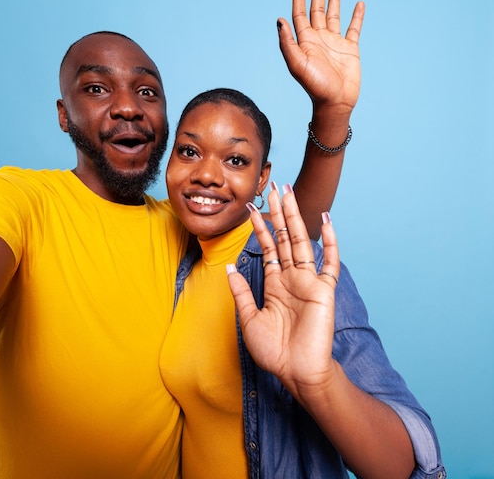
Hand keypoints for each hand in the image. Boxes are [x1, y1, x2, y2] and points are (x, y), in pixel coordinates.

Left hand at [227, 184, 339, 399]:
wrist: (297, 373)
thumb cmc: (274, 351)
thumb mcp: (248, 319)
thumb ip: (239, 292)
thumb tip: (228, 266)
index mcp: (274, 283)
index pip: (267, 247)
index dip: (260, 227)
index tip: (253, 207)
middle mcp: (291, 277)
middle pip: (285, 237)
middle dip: (279, 211)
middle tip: (275, 185)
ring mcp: (309, 281)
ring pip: (302, 241)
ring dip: (296, 217)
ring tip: (290, 193)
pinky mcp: (325, 290)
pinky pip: (329, 261)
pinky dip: (330, 241)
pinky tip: (326, 220)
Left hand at [278, 0, 364, 113]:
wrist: (334, 102)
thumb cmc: (315, 86)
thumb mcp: (297, 64)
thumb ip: (288, 42)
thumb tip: (279, 20)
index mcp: (305, 41)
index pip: (300, 14)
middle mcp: (319, 39)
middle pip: (317, 10)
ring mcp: (334, 43)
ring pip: (334, 15)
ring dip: (334, 0)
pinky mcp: (350, 49)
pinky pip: (353, 28)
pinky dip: (356, 16)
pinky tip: (358, 4)